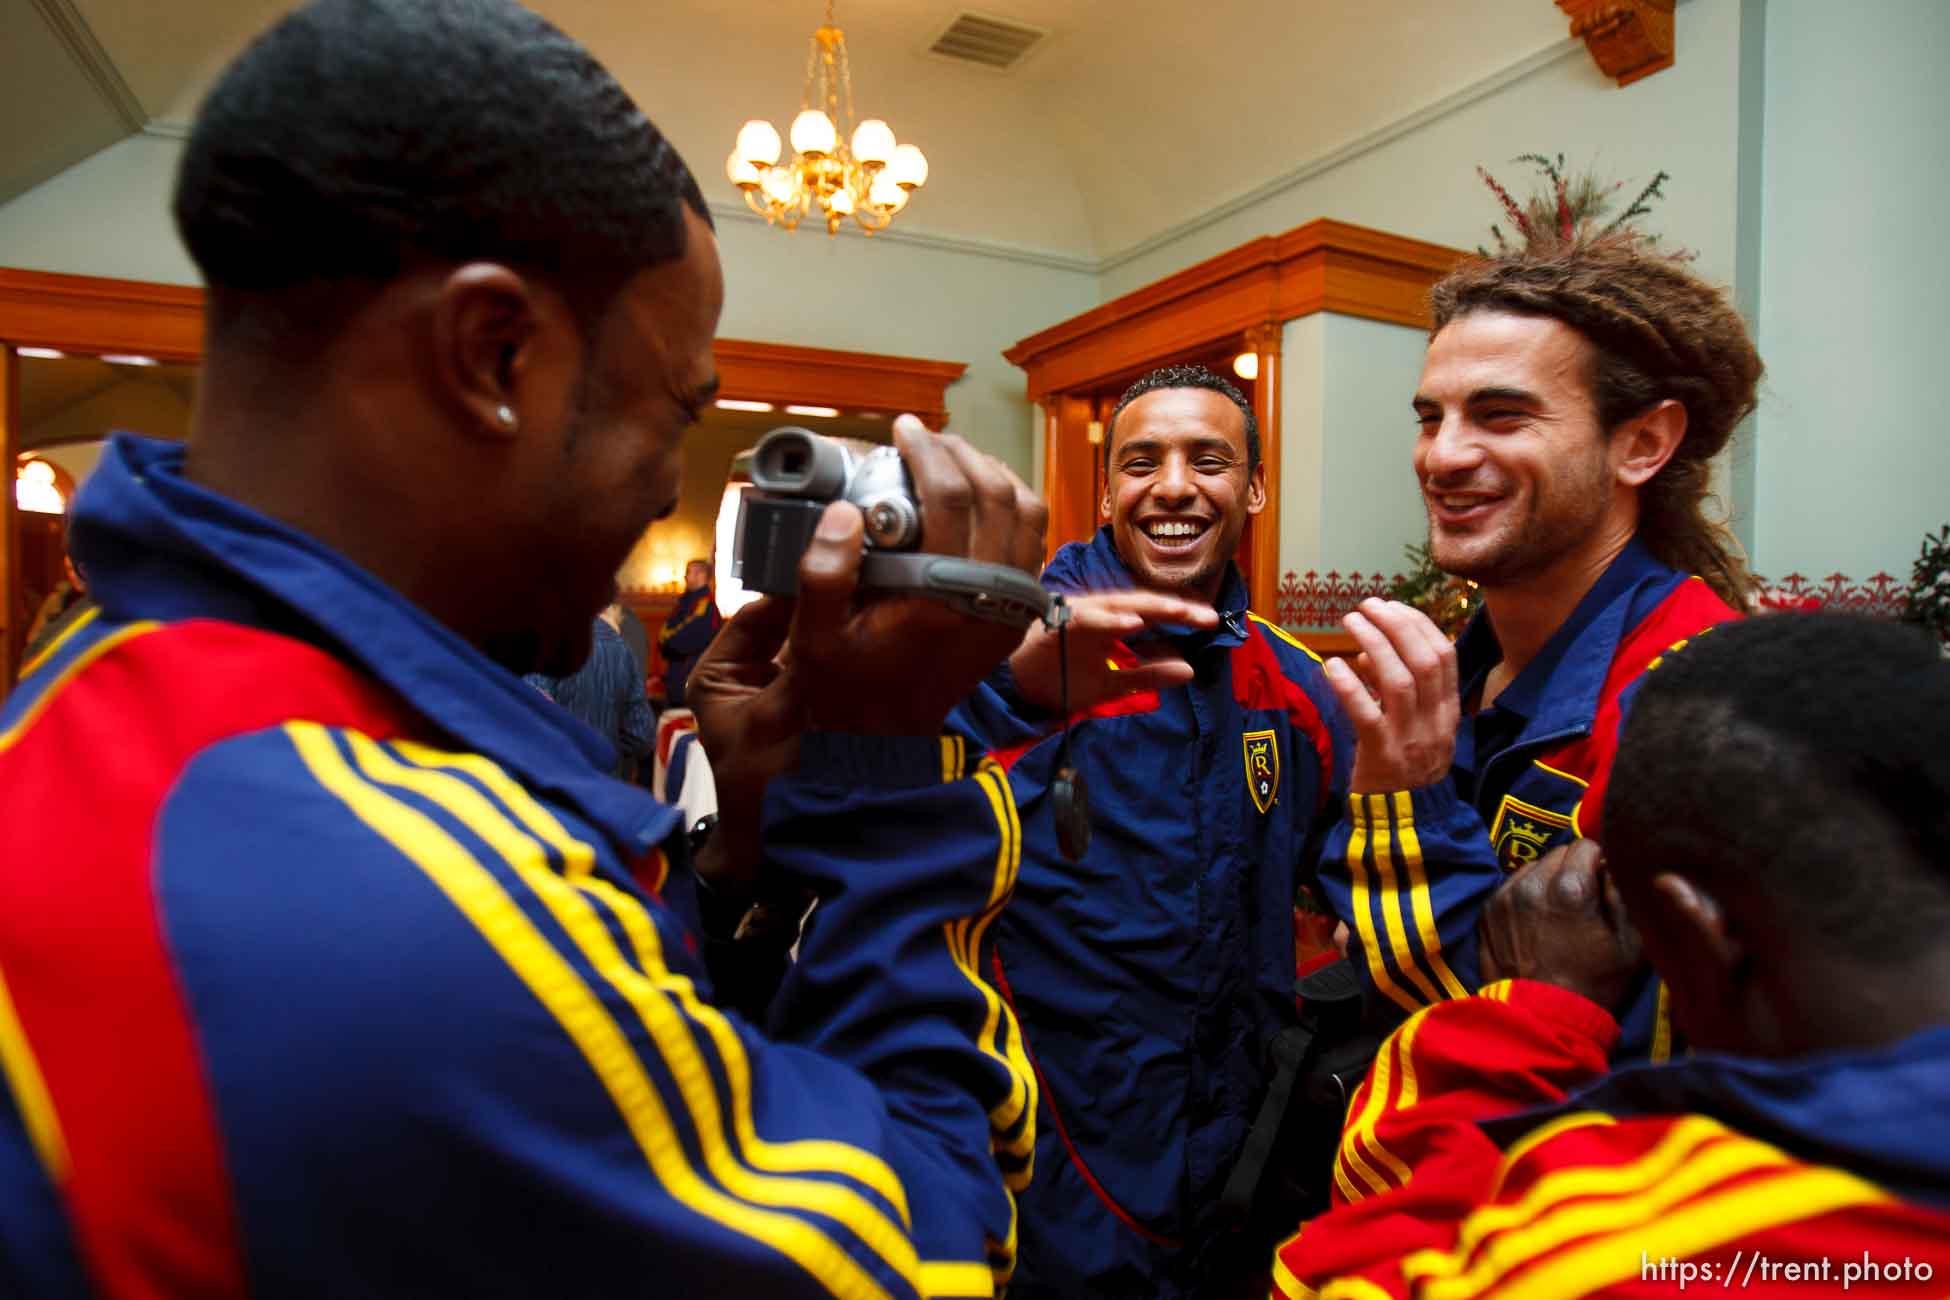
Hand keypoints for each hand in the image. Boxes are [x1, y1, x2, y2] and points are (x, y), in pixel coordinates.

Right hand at [688, 415, 1045, 891]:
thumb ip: (822, 575)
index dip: (927, 452)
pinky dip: (1014, 506)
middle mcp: (987, 599)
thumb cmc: (845, 689)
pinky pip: (1034, 543)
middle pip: (997, 493)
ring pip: (1029, 513)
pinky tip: (977, 497)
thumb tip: (843, 512)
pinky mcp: (1019, 616)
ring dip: (995, 474)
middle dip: (962, 453)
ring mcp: (1012, 608)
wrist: (886, 743)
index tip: (903, 429)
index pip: (950, 498)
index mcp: (940, 598)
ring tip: (954, 458)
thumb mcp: (813, 640)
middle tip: (926, 440)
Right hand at [1008, 591, 1216, 713]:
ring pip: (1119, 605)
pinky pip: (1086, 618)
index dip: (1182, 616)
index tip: (1212, 622)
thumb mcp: (1112, 682)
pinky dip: (1109, 619)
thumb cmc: (1060, 675)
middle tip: (1208, 617)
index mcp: (1112, 622)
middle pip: (1143, 604)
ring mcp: (1078, 614)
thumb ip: (1147, 674)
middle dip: (1176, 609)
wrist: (1013, 687)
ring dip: (1149, 608)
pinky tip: (1132, 623)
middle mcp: (1098, 612)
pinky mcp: (1057, 623)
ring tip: (1179, 612)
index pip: (1153, 615)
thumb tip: (1189, 670)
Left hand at [1321, 598, 1457, 791]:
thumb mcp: (1415, 728)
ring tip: (1350, 621)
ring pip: (1399, 681)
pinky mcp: (1382, 756)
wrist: (1404, 825)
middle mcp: (1434, 722)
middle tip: (1368, 605)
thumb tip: (1366, 655)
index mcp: (1447, 712)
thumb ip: (1396, 692)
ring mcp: (1410, 740)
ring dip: (1374, 643)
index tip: (1393, 606)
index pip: (1444, 656)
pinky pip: (1367, 714)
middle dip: (1396, 624)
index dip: (1419, 625)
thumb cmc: (1403, 770)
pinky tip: (1332, 665)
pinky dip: (1349, 686)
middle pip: (1424, 660)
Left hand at [1478, 839, 1644, 1010]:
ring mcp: (1505, 896)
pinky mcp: (1488, 910)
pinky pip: (1512, 886)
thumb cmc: (1594, 983)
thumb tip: (1614, 864)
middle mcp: (1532, 884)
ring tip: (1556, 911)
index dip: (1599, 861)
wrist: (1543, 1018)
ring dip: (1547, 880)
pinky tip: (1535, 921)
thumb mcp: (1630, 942)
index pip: (1586, 845)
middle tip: (1581, 899)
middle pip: (1558, 854)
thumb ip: (1623, 894)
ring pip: (1533, 867)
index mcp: (1570, 888)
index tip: (1602, 881)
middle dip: (1572, 869)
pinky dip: (1525, 895)